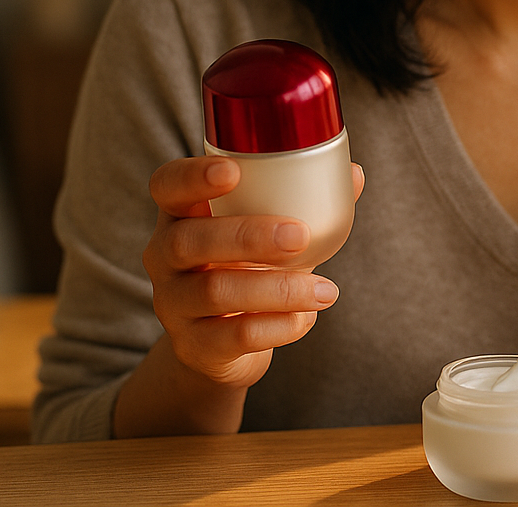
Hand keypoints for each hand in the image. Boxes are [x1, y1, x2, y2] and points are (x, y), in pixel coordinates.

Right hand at [142, 155, 365, 389]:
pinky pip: (234, 336)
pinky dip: (278, 327)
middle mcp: (163, 257)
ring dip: (279, 288)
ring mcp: (173, 304)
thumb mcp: (267, 233)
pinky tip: (306, 319)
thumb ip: (304, 203)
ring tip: (326, 290)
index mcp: (180, 216)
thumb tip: (354, 174)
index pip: (166, 186)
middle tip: (300, 236)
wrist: (220, 345)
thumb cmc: (248, 269)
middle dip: (247, 235)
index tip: (232, 170)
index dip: (192, 176)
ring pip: (215, 291)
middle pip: (188, 241)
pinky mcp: (193, 346)